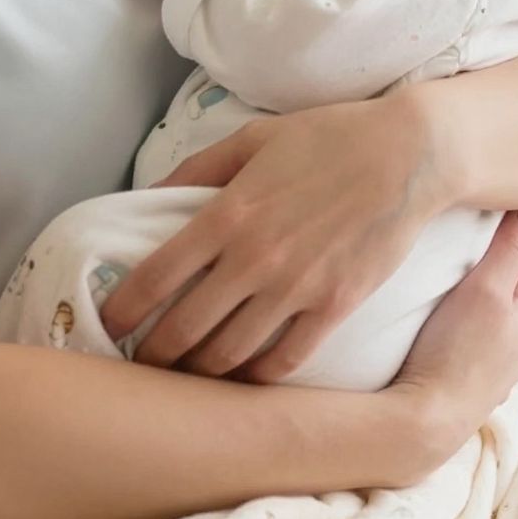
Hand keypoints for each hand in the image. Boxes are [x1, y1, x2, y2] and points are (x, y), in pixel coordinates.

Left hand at [102, 92, 452, 380]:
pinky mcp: (335, 306)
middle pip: (184, 329)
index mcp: (227, 213)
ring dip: (199, 374)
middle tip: (141, 365)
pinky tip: (242, 380)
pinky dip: (255, 378)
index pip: (154, 276)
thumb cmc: (328, 138)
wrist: (409, 154)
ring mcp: (296, 287)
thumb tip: (150, 196)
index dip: (122, 309)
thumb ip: (197, 170)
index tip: (108, 325)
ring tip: (184, 380)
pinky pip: (285, 360)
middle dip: (153, 355)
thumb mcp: (252, 139)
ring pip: (229, 354)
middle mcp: (254, 258)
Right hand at [389, 211, 517, 472]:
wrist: (423, 421)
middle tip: (470, 223)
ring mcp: (497, 366)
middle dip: (496, 255)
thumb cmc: (454, 352)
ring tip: (456, 267)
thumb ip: (511, 251)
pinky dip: (466, 320)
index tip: (494, 194)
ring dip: (480, 290)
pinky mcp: (470, 381)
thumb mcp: (487, 290)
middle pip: (512, 282)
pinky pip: (474, 337)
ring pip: (493, 312)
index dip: (513, 221)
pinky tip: (447, 318)